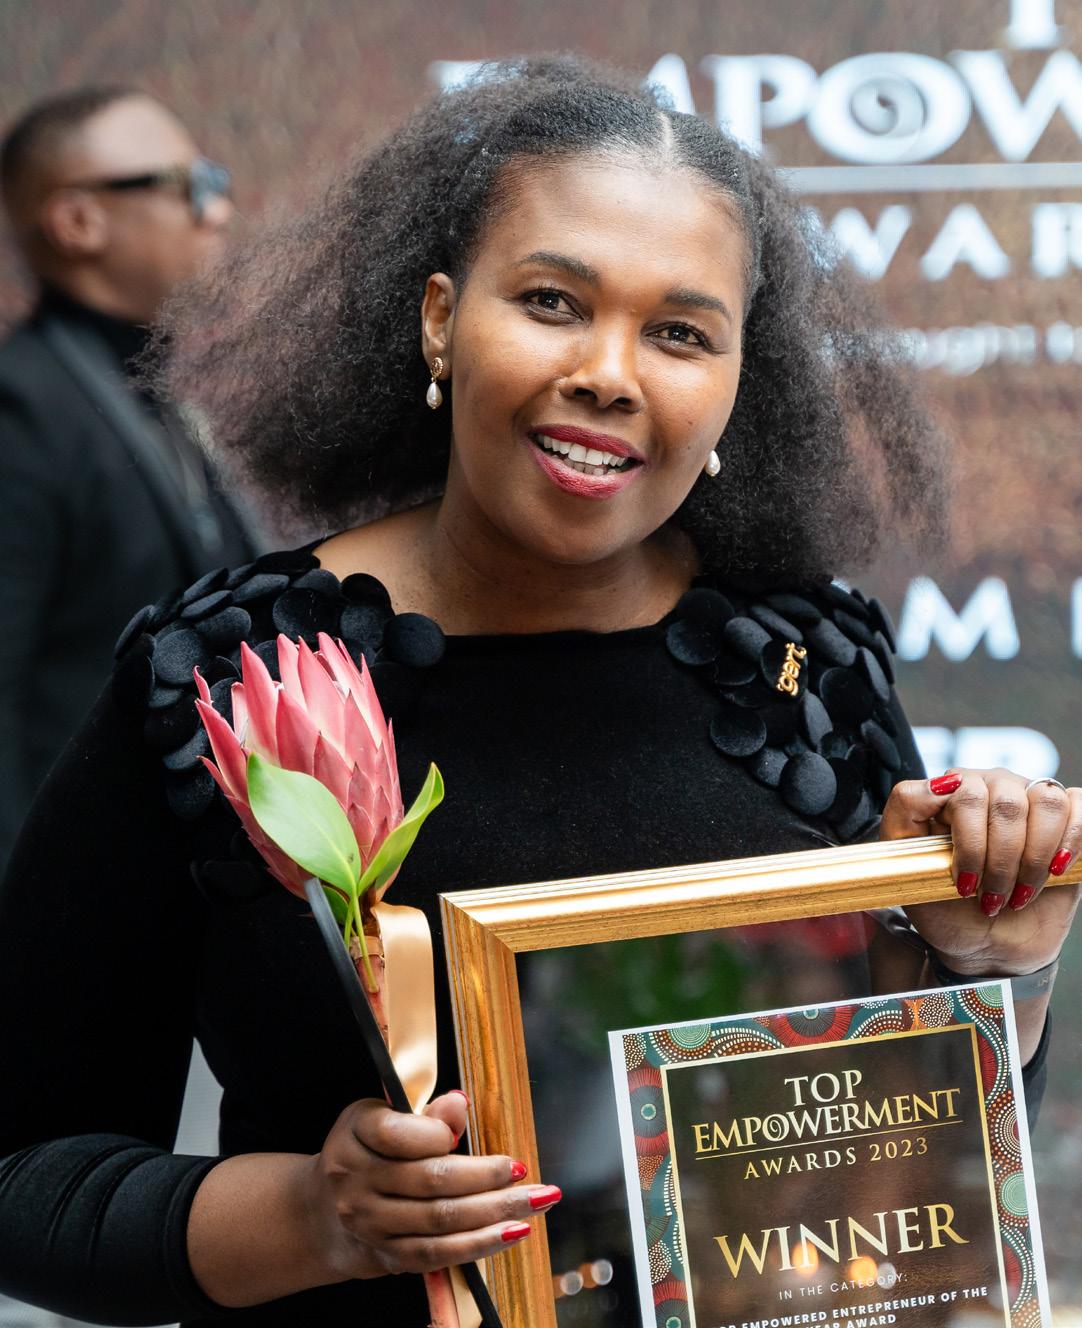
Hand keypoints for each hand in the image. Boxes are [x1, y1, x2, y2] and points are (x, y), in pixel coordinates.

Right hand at [297, 1090, 559, 1281]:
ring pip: (440, 1221)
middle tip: (527, 1171)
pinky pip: (438, 1254)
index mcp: (356, 1134)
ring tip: (536, 1202)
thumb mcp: (382, 1116)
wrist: (321, 1211)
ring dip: (495, 1213)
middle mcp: (357, 1180)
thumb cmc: (366, 1150)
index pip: (401, 1134)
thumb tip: (460, 1103)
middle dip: (489, 1177)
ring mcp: (370, 1223)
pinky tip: (513, 1233)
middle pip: (432, 1181)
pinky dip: (479, 1244)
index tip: (467, 1128)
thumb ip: (423, 1113)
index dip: (442, 1133)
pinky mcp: (386, 1255)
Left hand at [879, 768, 1080, 975]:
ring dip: (1034, 858)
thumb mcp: (905, 862)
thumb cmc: (942, 904)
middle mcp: (994, 785)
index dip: (968, 845)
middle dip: (1000, 862)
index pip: (963, 793)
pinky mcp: (1070, 820)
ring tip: (1020, 892)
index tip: (963, 884)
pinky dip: (1073, 840)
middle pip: (1006, 803)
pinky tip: (1056, 870)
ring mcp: (1032, 798)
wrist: (986, 943)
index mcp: (952, 789)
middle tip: (991, 897)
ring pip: (1047, 802)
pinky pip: (1081, 807)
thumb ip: (906, 810)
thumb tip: (939, 782)